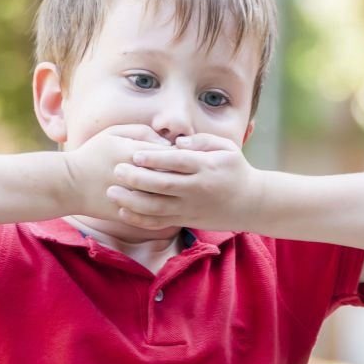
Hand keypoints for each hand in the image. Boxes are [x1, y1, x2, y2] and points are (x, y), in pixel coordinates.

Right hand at [62, 124, 173, 220]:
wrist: (68, 185)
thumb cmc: (91, 155)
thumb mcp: (112, 133)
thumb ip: (141, 131)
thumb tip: (166, 142)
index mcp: (132, 153)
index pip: (170, 153)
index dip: (177, 155)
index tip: (177, 157)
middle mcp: (134, 175)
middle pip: (171, 175)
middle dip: (178, 174)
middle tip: (180, 174)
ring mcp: (131, 196)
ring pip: (165, 197)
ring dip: (172, 193)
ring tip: (172, 188)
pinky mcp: (128, 213)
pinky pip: (153, 214)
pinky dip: (162, 209)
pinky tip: (162, 203)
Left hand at [105, 133, 262, 230]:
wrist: (251, 204)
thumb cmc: (235, 170)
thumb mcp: (226, 148)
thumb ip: (202, 140)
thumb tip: (177, 141)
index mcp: (206, 168)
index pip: (177, 162)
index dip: (155, 159)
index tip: (135, 153)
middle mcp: (197, 189)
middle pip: (163, 185)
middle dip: (137, 178)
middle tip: (117, 169)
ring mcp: (190, 207)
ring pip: (157, 208)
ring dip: (132, 201)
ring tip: (112, 191)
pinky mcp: (186, 220)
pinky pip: (159, 223)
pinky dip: (140, 219)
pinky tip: (122, 211)